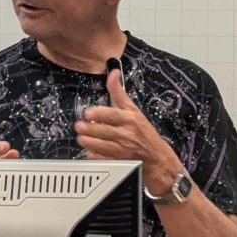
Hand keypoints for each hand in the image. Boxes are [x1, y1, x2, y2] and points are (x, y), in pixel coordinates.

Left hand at [74, 69, 181, 192]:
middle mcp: (127, 134)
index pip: (112, 115)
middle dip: (88, 129)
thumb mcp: (134, 110)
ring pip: (102, 146)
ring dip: (88, 142)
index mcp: (130, 119)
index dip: (98, 114)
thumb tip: (113, 73)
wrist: (157, 158)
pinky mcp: (120, 163)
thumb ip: (119, 93)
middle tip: (79, 126)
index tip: (87, 114)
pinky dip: (95, 156)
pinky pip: (104, 159)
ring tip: (81, 138)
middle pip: (104, 131)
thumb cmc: (144, 132)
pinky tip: (89, 151)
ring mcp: (123, 150)